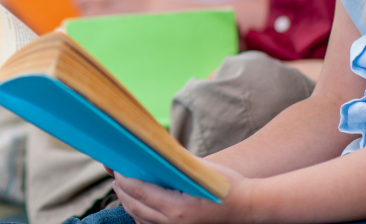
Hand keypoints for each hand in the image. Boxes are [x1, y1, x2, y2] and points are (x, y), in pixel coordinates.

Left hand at [113, 163, 252, 223]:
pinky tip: (139, 205)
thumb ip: (177, 160)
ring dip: (129, 204)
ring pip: (141, 219)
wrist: (248, 208)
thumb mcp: (201, 169)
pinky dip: (141, 215)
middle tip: (116, 177)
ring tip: (124, 189)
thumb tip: (156, 148)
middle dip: (123, 192)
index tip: (117, 169)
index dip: (125, 180)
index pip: (140, 192)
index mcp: (177, 208)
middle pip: (136, 207)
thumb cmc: (227, 185)